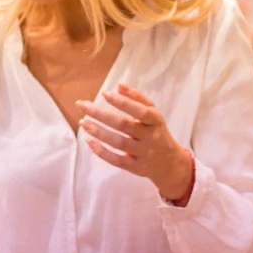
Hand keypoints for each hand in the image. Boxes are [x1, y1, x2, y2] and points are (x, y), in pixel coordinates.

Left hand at [78, 84, 193, 200]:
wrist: (170, 163)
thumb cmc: (157, 132)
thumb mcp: (153, 114)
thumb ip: (137, 98)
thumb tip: (119, 85)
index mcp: (156, 121)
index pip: (140, 111)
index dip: (123, 102)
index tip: (104, 93)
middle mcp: (150, 137)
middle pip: (124, 125)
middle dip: (101, 114)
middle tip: (82, 105)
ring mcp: (143, 154)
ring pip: (119, 142)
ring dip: (98, 132)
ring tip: (83, 122)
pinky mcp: (135, 167)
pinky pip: (117, 160)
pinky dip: (102, 152)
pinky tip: (89, 141)